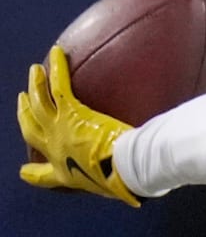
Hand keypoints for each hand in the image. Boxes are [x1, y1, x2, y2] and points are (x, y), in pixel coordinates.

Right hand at [17, 45, 140, 205]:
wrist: (126, 168)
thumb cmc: (129, 179)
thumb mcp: (121, 185)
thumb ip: (126, 180)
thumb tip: (152, 182)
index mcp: (66, 175)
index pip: (44, 175)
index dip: (33, 172)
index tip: (25, 171)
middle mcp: (57, 151)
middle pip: (31, 130)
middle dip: (24, 116)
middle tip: (22, 103)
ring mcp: (60, 129)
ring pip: (40, 101)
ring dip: (36, 85)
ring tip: (35, 71)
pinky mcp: (72, 113)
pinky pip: (60, 86)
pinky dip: (58, 67)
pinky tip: (59, 51)